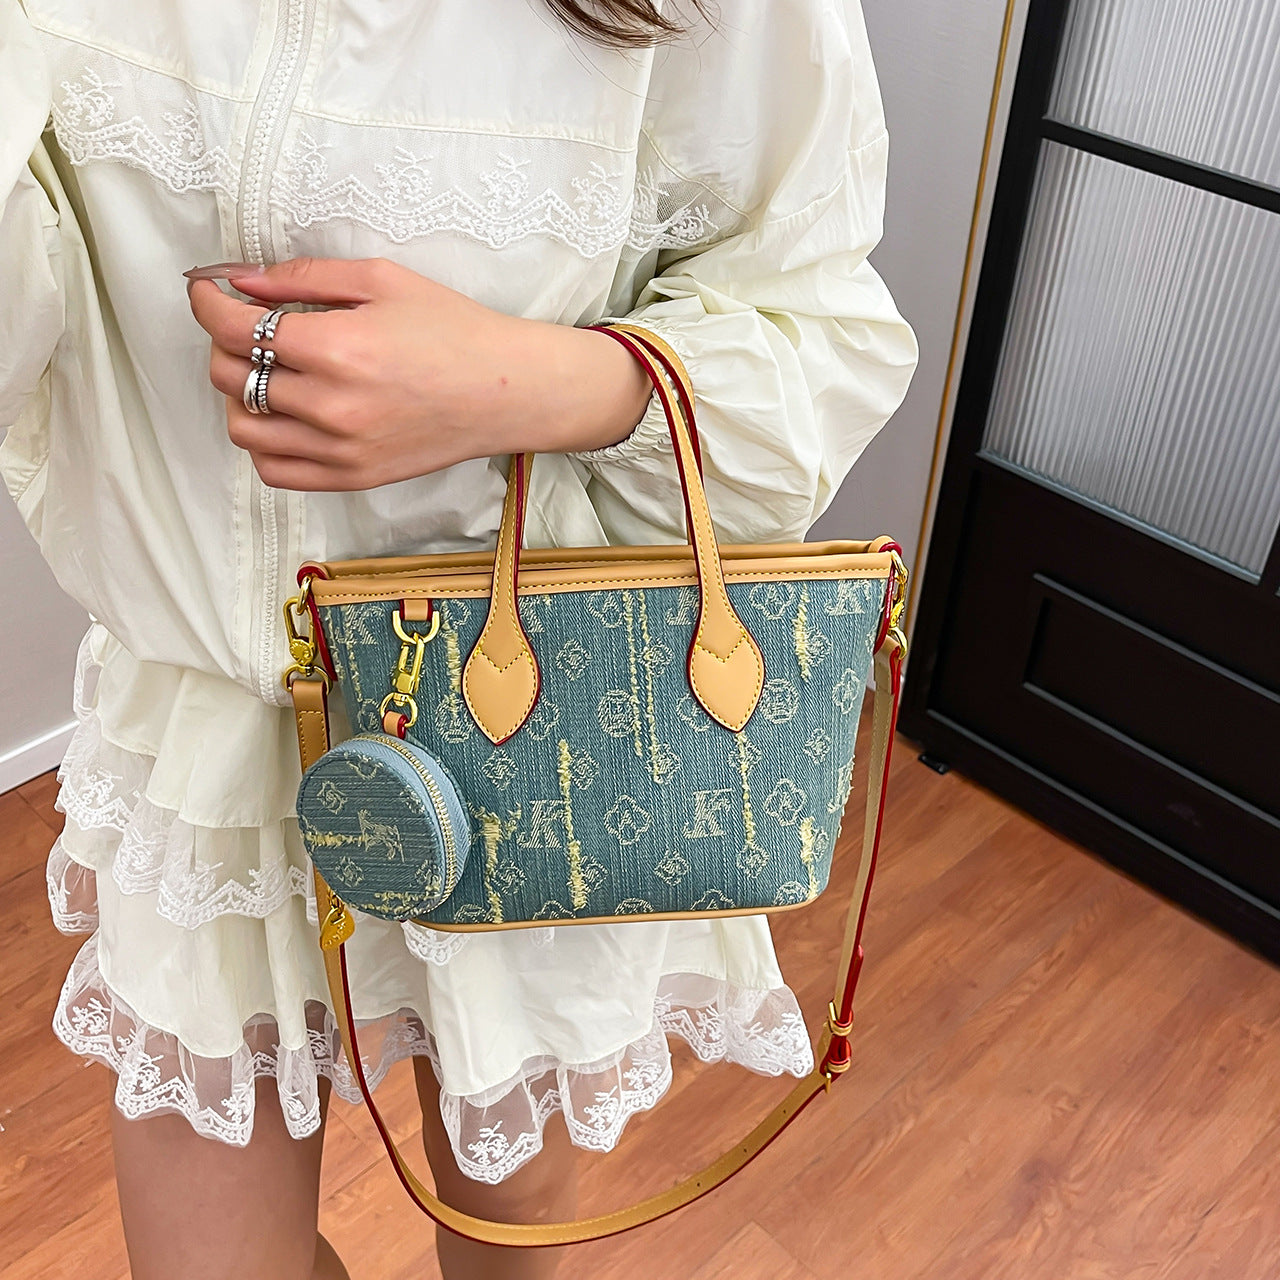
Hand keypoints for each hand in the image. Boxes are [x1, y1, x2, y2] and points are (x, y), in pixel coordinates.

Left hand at [186, 257, 652, 490]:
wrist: (506, 392)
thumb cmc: (453, 329)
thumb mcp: (382, 280)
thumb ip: (303, 277)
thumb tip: (240, 280)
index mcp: (337, 348)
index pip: (234, 327)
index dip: (207, 301)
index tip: (209, 290)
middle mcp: (330, 405)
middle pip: (231, 375)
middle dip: (225, 341)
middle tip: (250, 325)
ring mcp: (339, 449)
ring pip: (243, 428)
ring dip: (240, 395)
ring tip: (269, 373)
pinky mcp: (351, 478)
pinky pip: (273, 470)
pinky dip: (263, 443)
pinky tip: (284, 417)